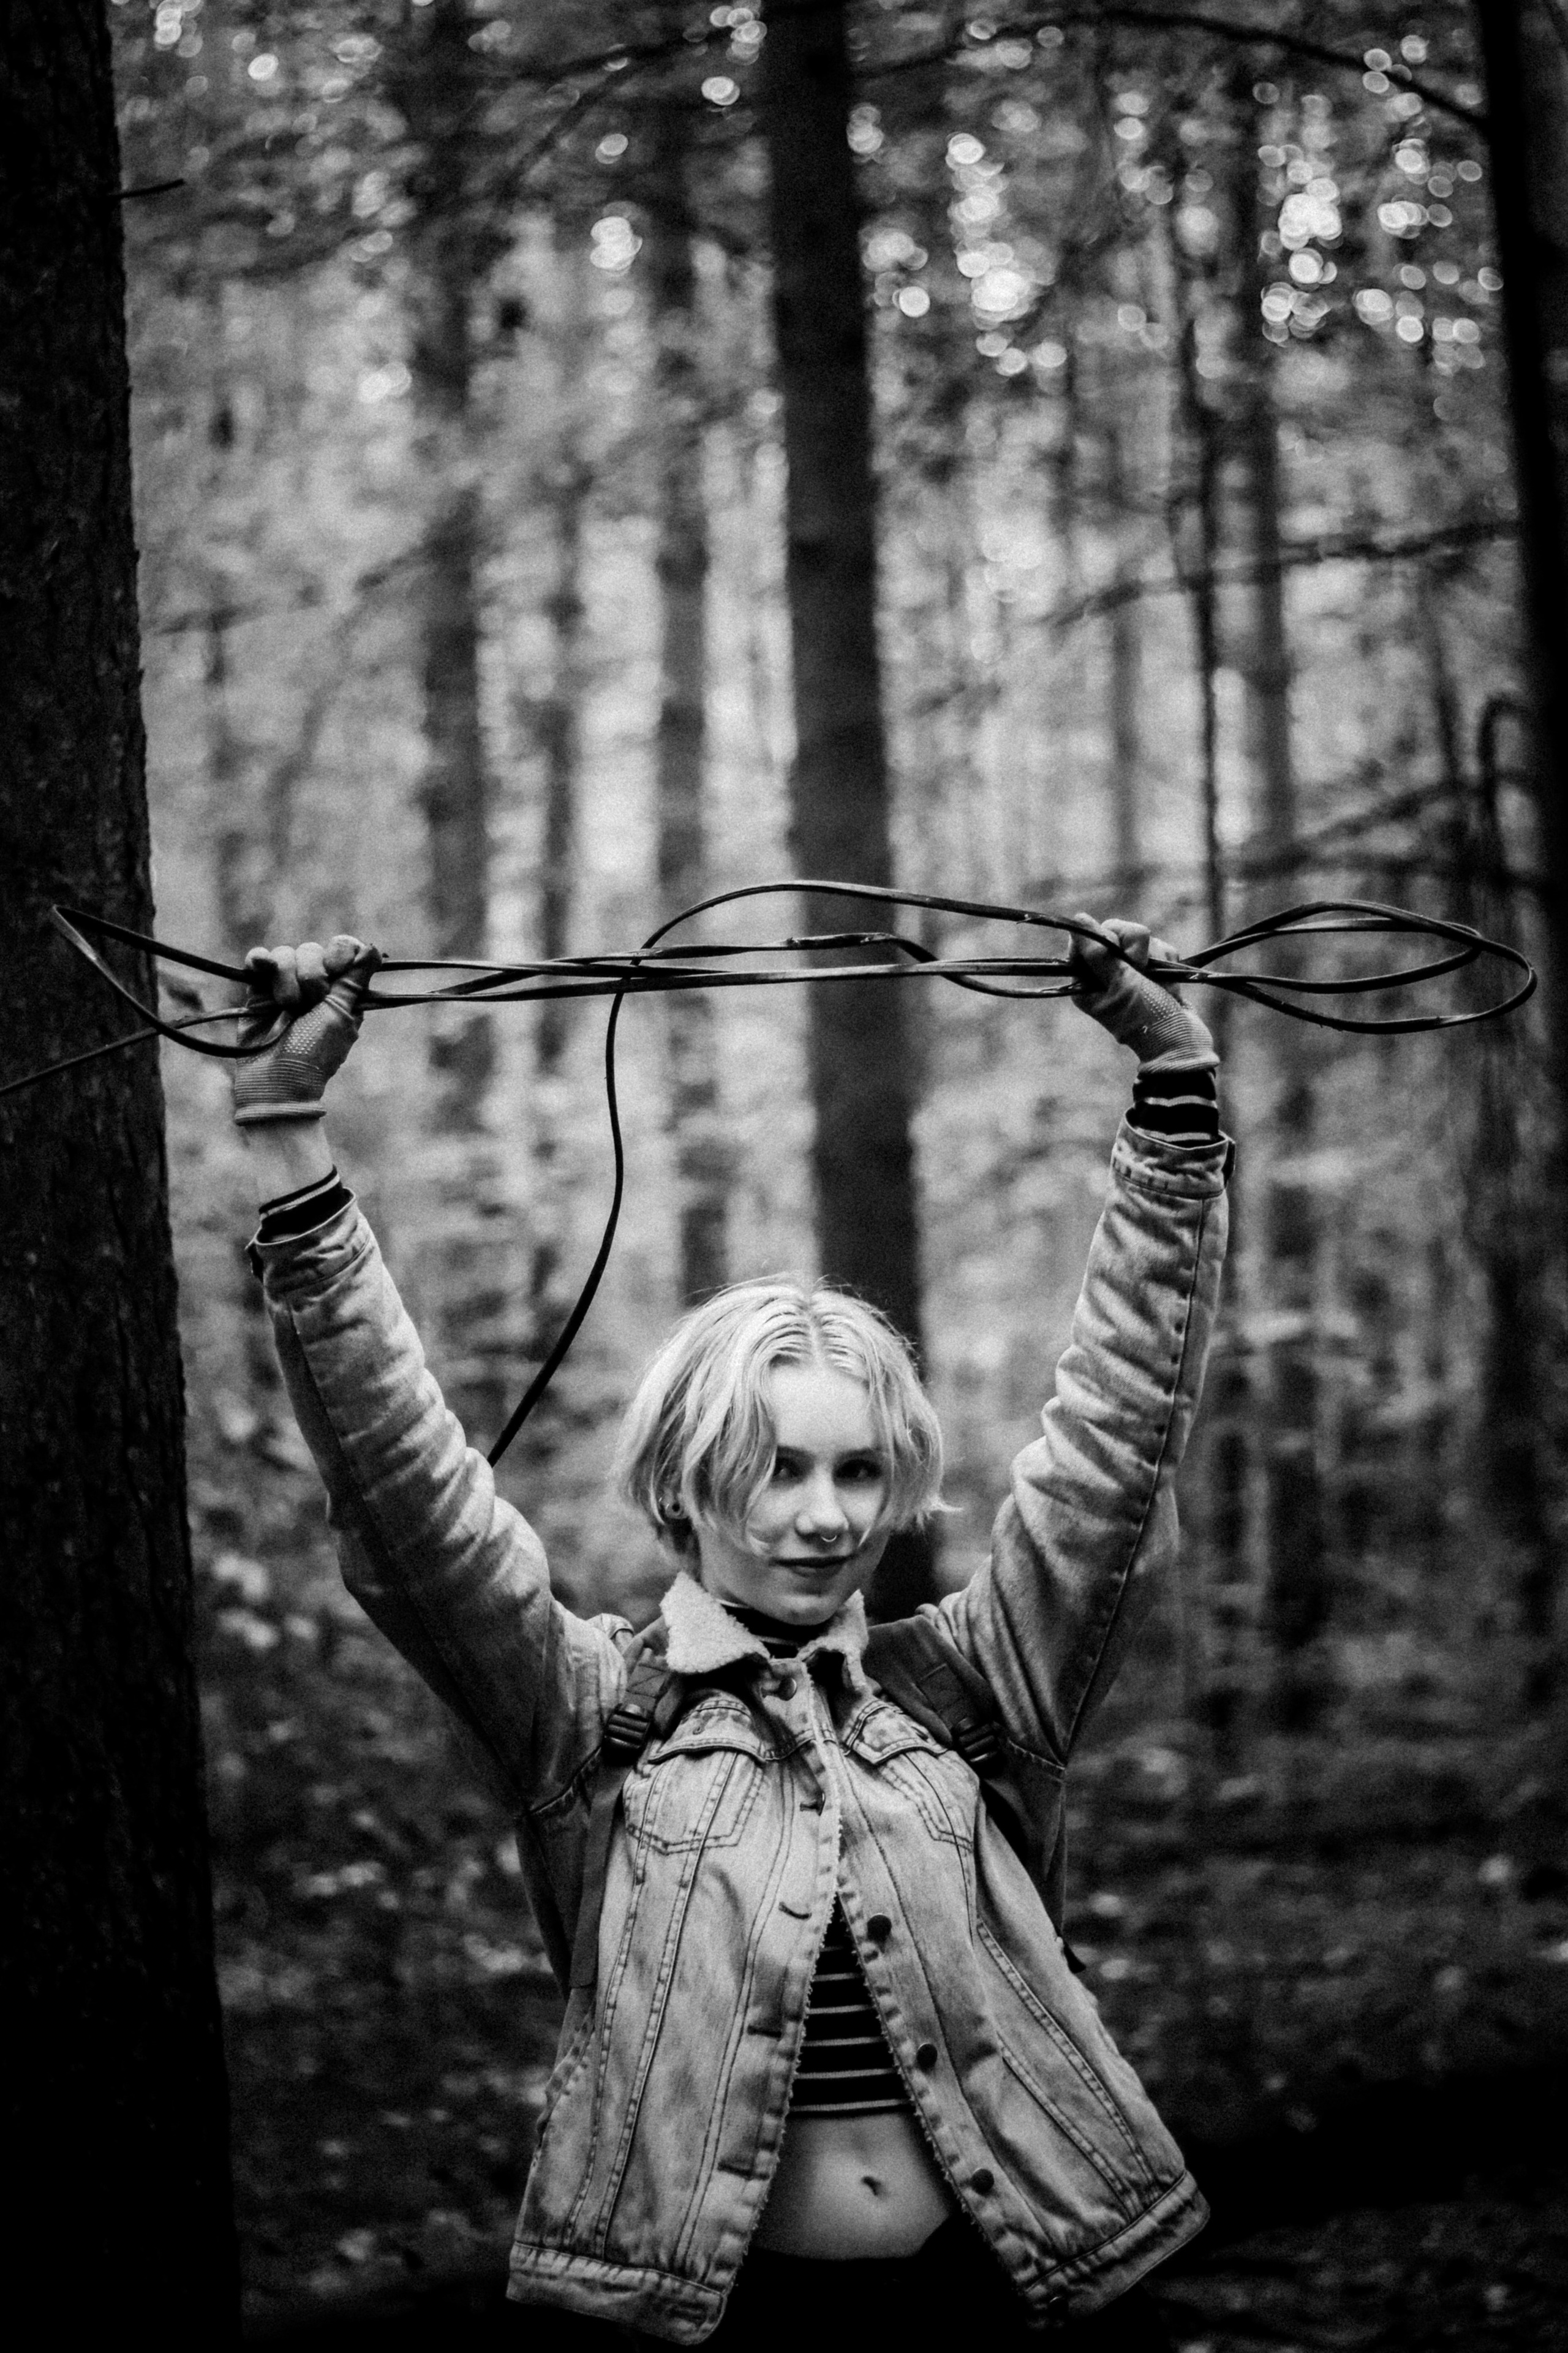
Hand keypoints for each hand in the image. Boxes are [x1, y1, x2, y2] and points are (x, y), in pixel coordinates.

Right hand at [231, 936, 381, 1124]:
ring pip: (285, 953)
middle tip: (309, 1003)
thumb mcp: (341, 1016)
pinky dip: (259, 959)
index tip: (336, 969)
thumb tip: (373, 948)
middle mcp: (313, 985)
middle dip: (312, 974)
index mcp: (341, 991)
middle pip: (313, 950)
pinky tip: (261, 966)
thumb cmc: (314, 1053)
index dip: (339, 953)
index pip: (343, 949)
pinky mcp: (257, 990)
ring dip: (286, 979)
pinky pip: (258, 959)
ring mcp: (284, 986)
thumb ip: (354, 981)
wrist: (276, 1080)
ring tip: (286, 1007)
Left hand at [1067, 915, 1213, 1061]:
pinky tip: (1169, 984)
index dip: (1105, 938)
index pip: (1085, 939)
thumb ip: (1099, 952)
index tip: (1119, 954)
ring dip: (1154, 957)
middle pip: (1114, 931)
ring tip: (1158, 983)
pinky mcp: (1155, 971)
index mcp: (1086, 981)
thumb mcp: (1120, 983)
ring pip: (1141, 938)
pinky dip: (1167, 962)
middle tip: (1140, 969)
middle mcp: (1105, 975)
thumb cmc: (1147, 1017)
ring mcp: (1131, 972)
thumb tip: (1078, 919)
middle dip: (1135, 947)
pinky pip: (1160, 947)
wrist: (1183, 1041)